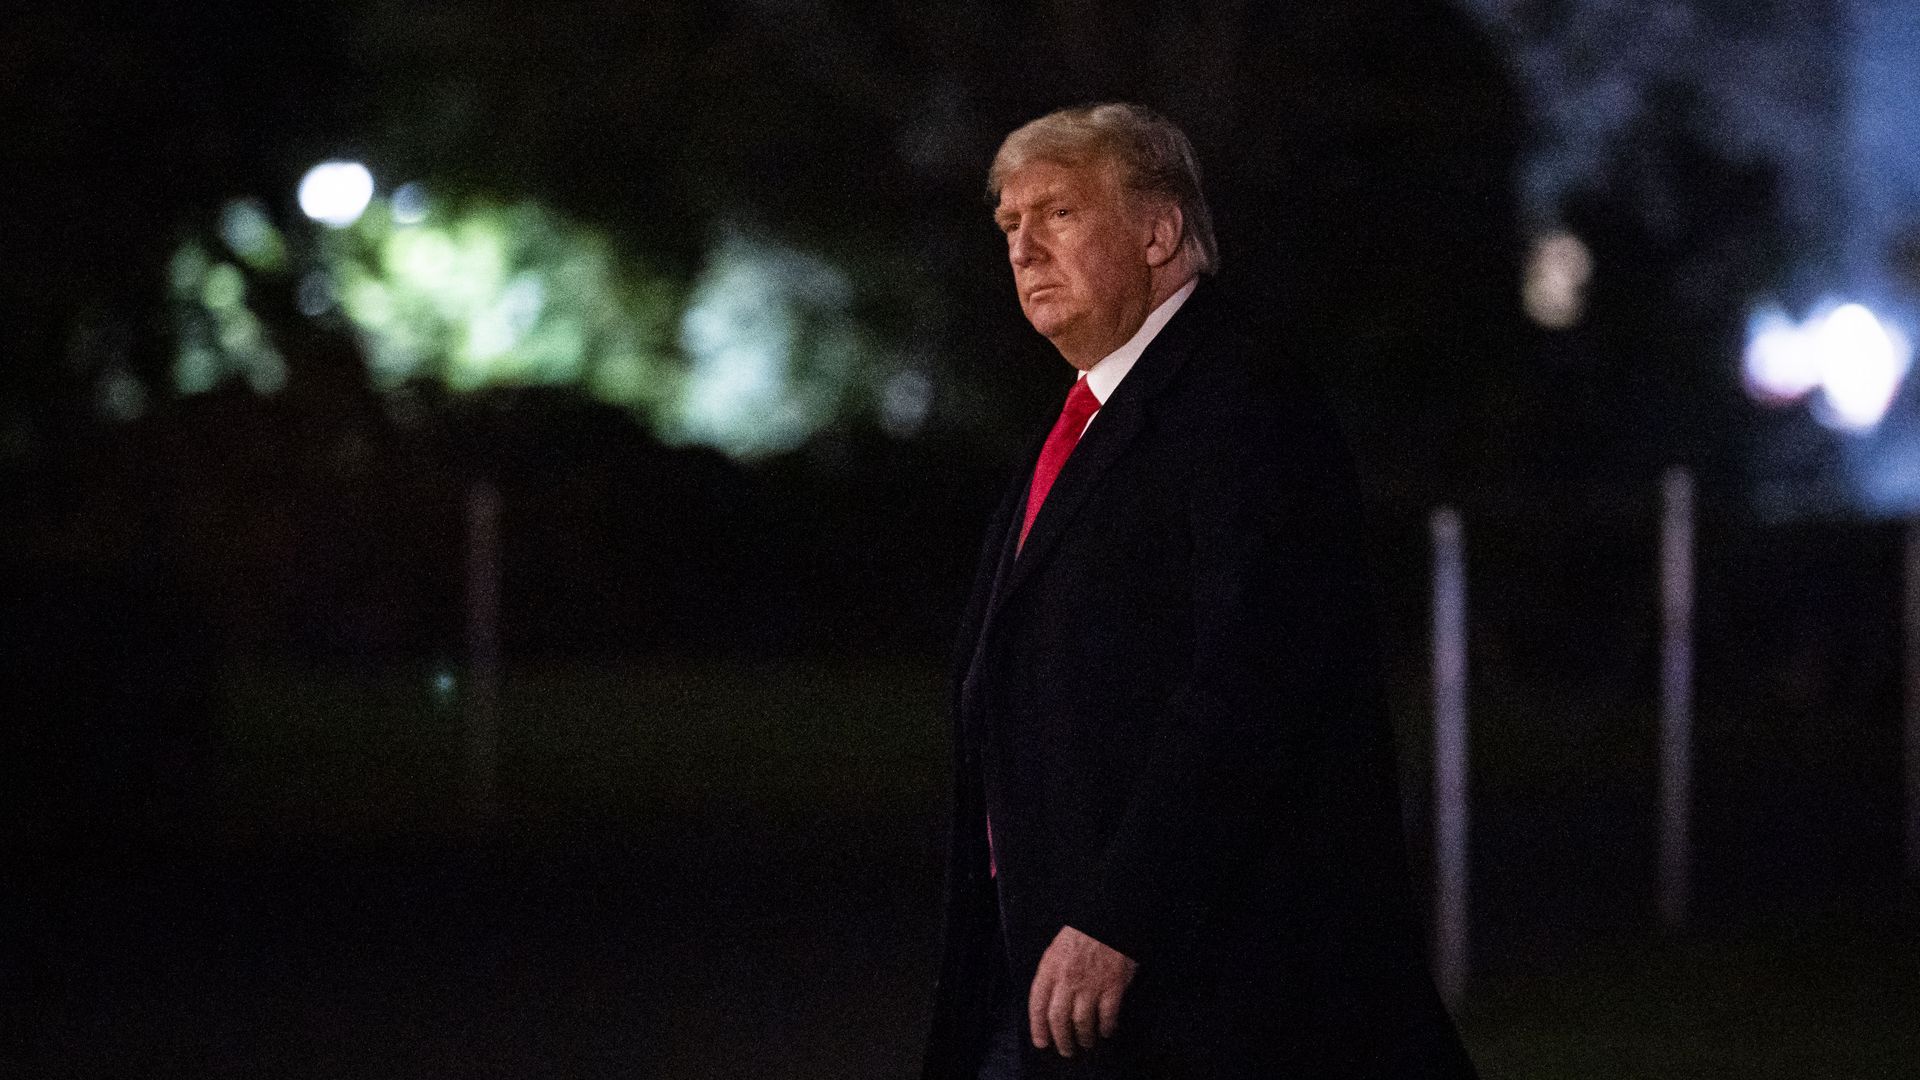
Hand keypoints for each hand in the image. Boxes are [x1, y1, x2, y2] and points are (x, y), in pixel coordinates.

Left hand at [1028, 925, 1138, 1056]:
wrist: (1109, 917)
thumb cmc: (1082, 933)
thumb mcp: (1056, 949)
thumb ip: (1050, 974)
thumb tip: (1047, 1003)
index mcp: (1050, 967)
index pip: (1038, 1004)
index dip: (1038, 1027)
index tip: (1041, 1041)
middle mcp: (1068, 978)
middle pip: (1058, 1018)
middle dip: (1061, 1039)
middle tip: (1065, 1049)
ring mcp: (1092, 983)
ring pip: (1082, 1021)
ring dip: (1083, 1037)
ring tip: (1086, 1042)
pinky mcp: (1113, 984)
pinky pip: (1108, 1015)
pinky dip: (1106, 1027)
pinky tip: (1106, 1031)